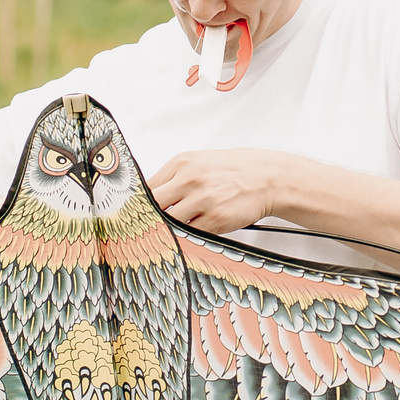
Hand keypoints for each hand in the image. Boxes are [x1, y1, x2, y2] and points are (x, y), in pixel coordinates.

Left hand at [146, 149, 296, 233]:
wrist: (265, 177)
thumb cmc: (232, 171)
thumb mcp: (198, 163)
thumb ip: (173, 178)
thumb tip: (149, 197)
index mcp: (181, 164)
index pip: (146, 187)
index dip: (139, 203)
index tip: (134, 213)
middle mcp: (189, 180)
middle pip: (153, 205)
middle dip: (148, 218)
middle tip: (145, 228)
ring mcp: (201, 200)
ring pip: (169, 222)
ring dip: (167, 229)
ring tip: (169, 232)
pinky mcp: (214, 219)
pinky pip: (189, 233)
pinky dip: (186, 236)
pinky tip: (188, 234)